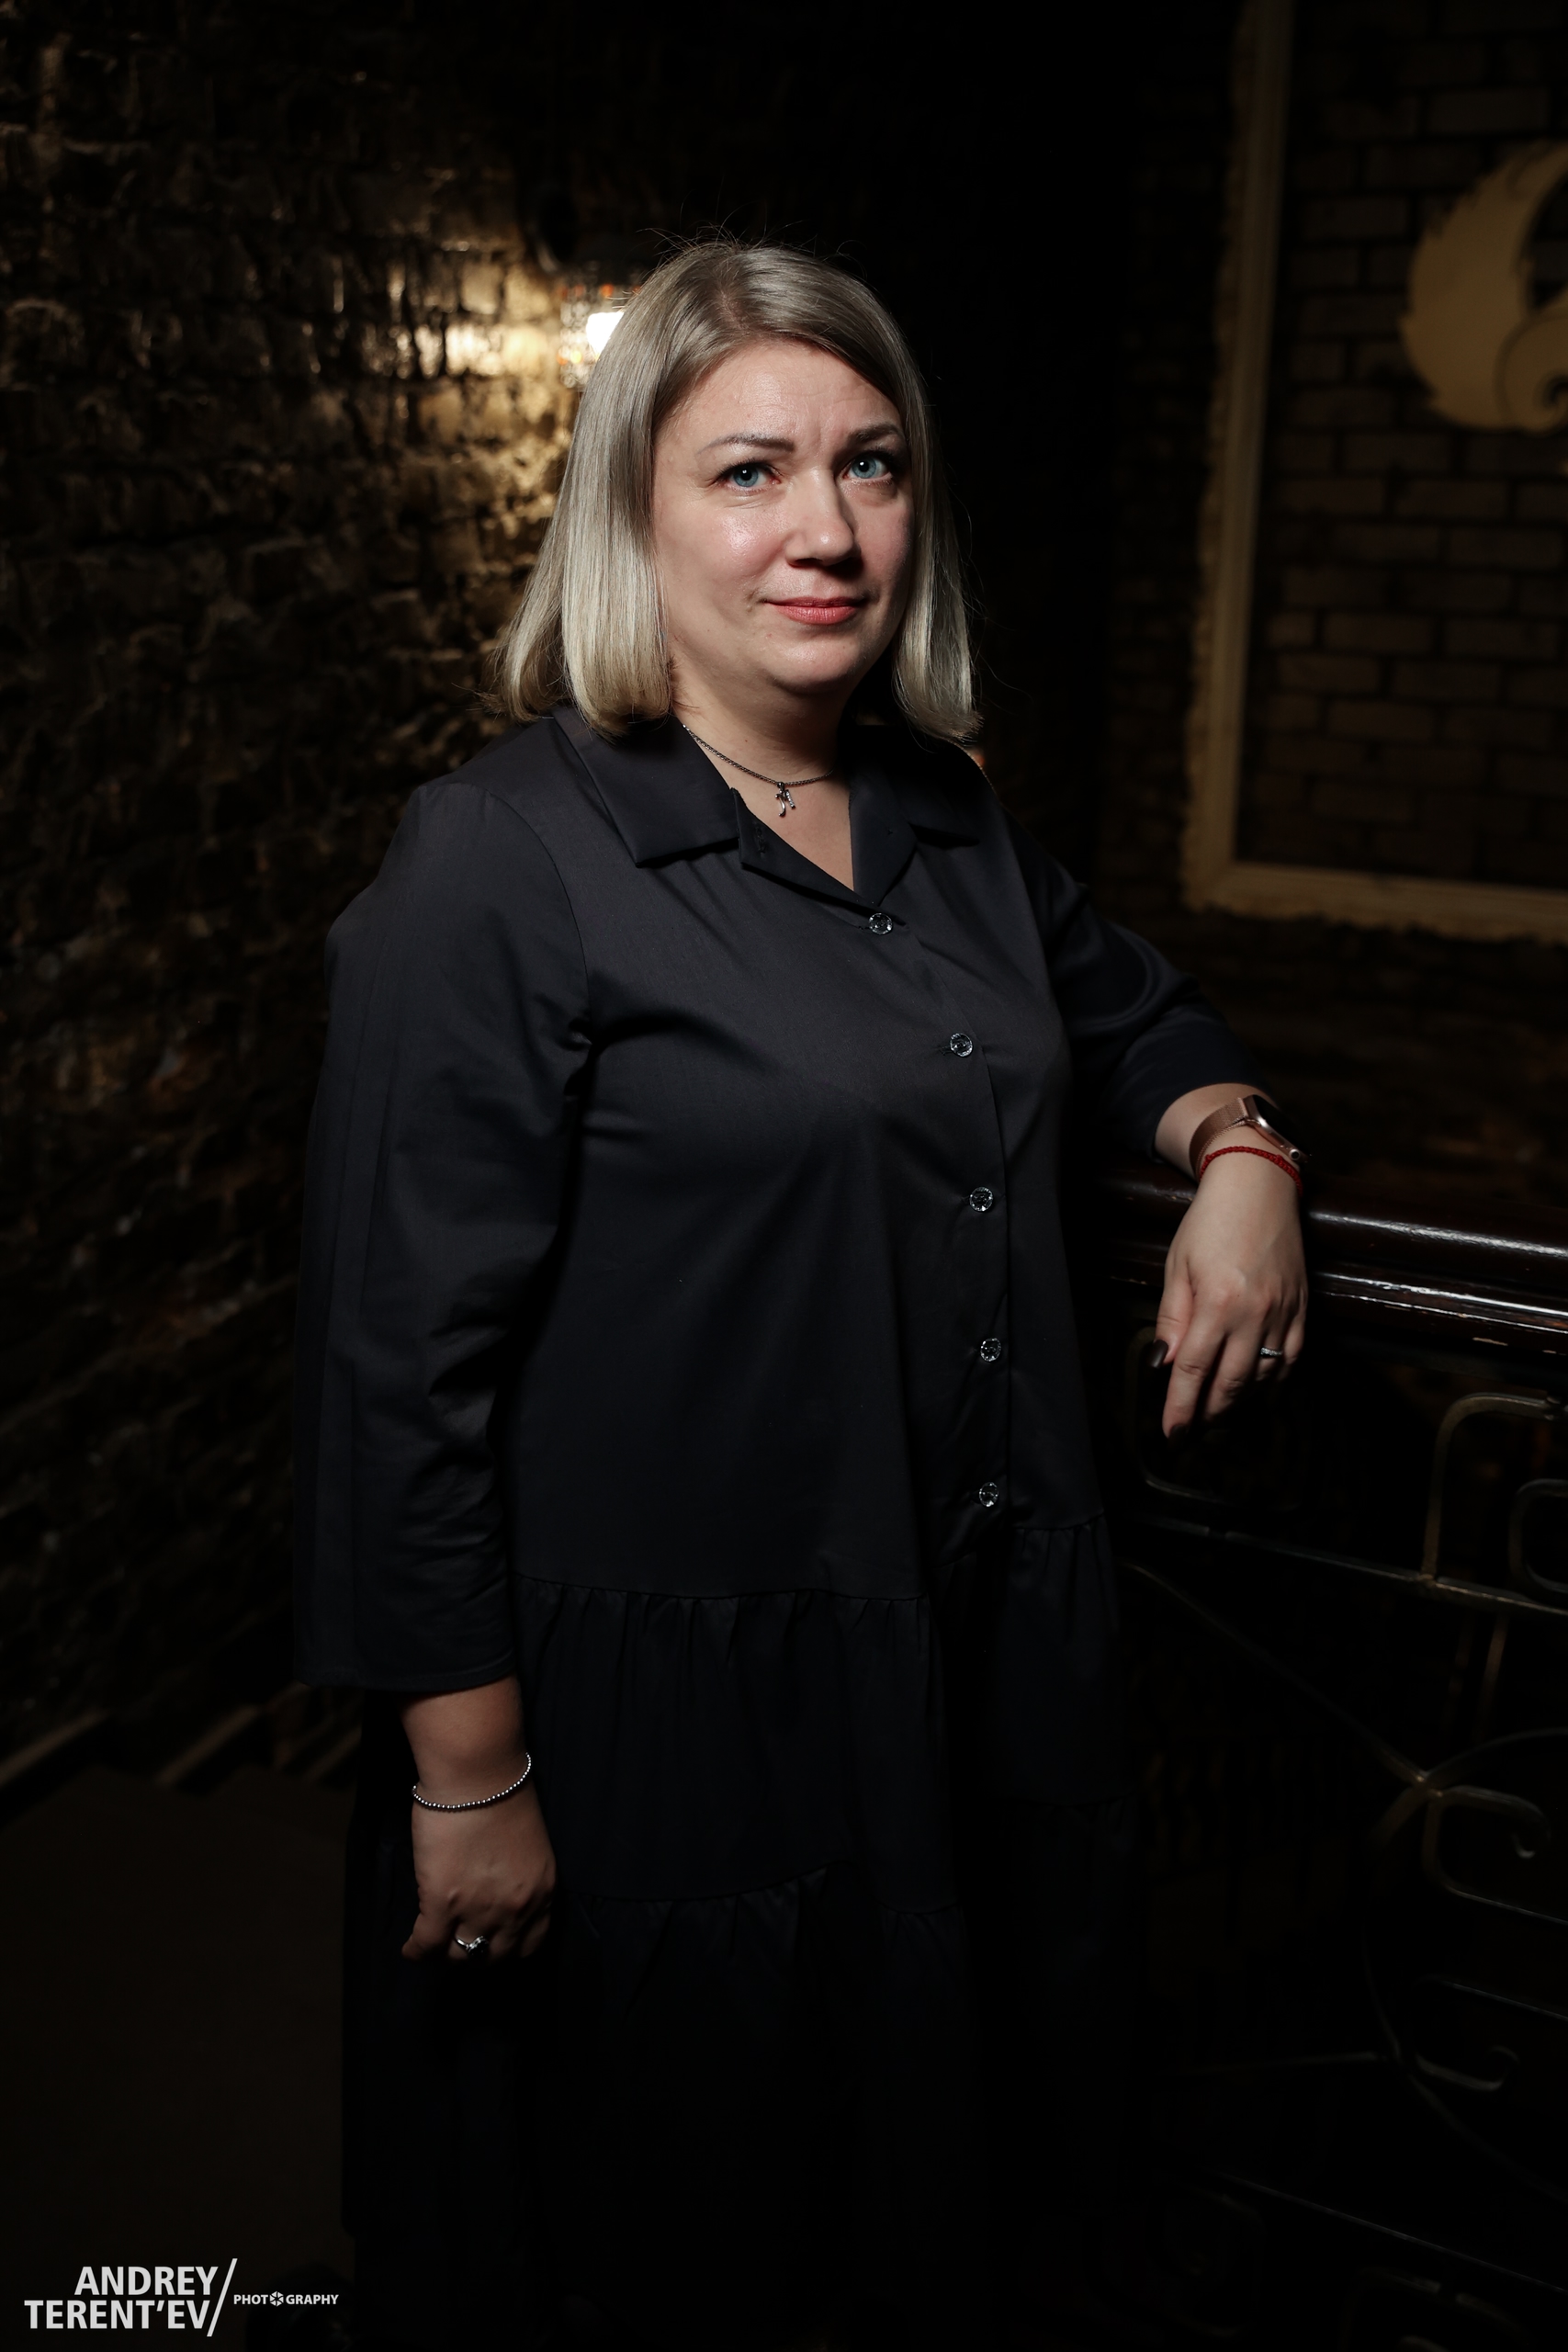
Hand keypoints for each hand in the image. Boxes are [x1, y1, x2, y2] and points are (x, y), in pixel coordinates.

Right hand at [399, 1677, 556, 1962]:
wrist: (477, 1773)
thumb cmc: (502, 1793)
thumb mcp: (529, 1847)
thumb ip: (519, 1878)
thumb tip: (496, 1893)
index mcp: (542, 1892)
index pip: (530, 1944)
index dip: (508, 1949)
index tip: (494, 1945)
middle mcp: (516, 1909)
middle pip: (495, 1957)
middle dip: (477, 1955)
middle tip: (460, 1945)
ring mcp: (479, 1910)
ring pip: (460, 1956)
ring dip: (446, 1955)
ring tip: (433, 1947)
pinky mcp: (442, 1904)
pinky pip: (427, 1945)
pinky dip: (415, 1952)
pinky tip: (409, 1949)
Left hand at [1154, 1152, 1306, 1437]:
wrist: (1258, 1186)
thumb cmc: (1210, 1222)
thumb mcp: (1177, 1267)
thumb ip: (1172, 1319)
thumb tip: (1164, 1365)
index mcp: (1218, 1302)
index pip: (1194, 1370)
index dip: (1181, 1407)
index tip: (1172, 1433)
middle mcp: (1255, 1312)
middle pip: (1231, 1382)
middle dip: (1209, 1412)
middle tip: (1192, 1429)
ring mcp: (1284, 1311)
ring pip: (1264, 1376)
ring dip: (1240, 1401)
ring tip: (1218, 1412)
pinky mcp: (1302, 1306)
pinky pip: (1291, 1358)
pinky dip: (1274, 1381)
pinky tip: (1257, 1388)